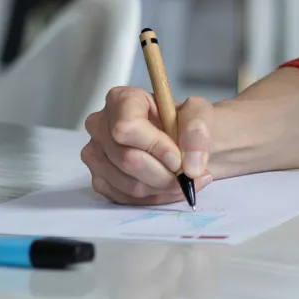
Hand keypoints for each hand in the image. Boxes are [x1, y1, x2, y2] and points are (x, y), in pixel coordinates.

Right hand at [81, 86, 215, 204]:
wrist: (187, 145)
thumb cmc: (187, 125)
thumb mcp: (201, 114)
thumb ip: (197, 132)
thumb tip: (190, 166)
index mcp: (122, 99)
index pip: (127, 127)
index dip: (154, 146)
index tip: (177, 157)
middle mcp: (101, 125)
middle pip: (127, 159)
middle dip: (163, 174)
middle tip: (187, 174)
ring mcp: (97, 154)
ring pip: (128, 183)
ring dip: (162, 188)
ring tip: (183, 180)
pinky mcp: (100, 179)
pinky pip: (125, 198)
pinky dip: (153, 197)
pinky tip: (169, 187)